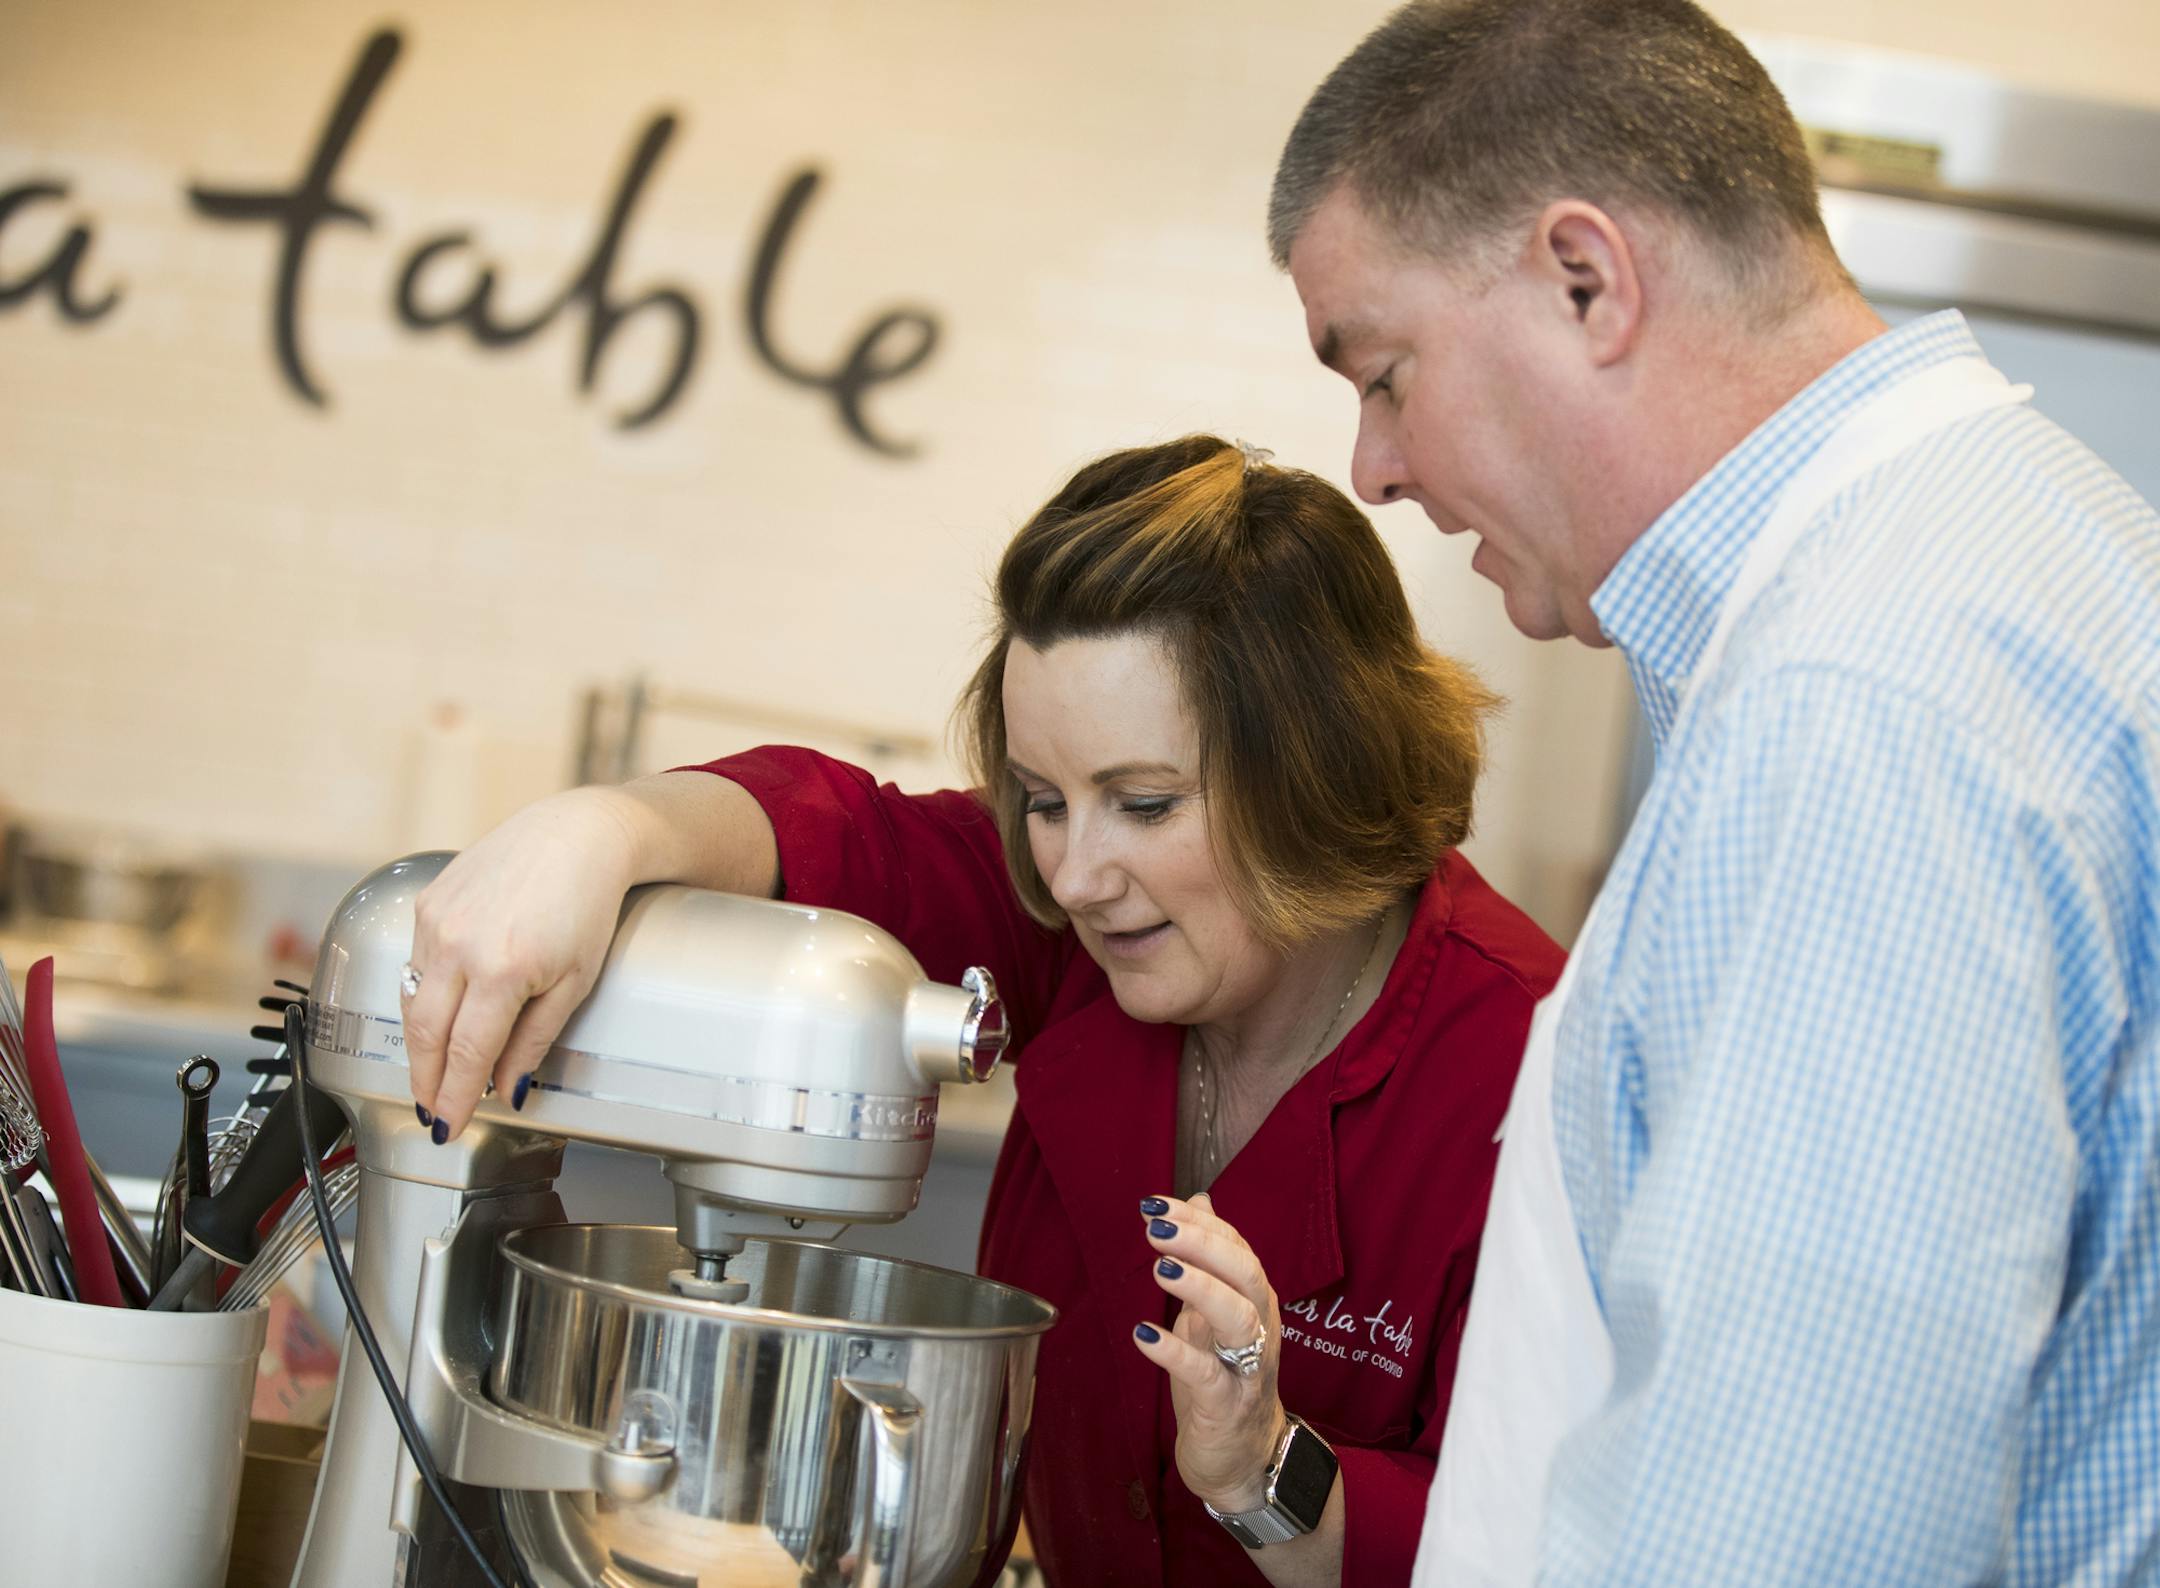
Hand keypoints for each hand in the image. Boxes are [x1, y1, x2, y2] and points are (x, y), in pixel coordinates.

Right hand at [401, 788, 642, 1138]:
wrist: (576, 836)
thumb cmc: (586, 904)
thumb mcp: (574, 982)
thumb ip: (535, 1040)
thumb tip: (506, 1089)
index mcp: (503, 969)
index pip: (465, 1052)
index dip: (452, 1096)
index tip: (446, 1124)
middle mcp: (460, 944)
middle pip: (425, 1033)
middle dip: (424, 1080)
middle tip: (429, 1110)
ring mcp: (436, 920)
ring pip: (411, 1000)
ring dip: (418, 1042)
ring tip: (429, 1073)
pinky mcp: (427, 901)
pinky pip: (413, 962)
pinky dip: (422, 995)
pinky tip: (436, 1014)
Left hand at [1133, 1191, 1289, 1512]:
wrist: (1244, 1460)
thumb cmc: (1226, 1380)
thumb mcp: (1213, 1314)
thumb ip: (1209, 1261)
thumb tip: (1200, 1200)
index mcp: (1255, 1300)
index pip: (1235, 1247)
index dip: (1198, 1223)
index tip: (1156, 1204)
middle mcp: (1260, 1327)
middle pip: (1244, 1272)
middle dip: (1202, 1243)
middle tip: (1155, 1228)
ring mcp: (1248, 1367)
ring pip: (1237, 1317)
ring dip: (1199, 1287)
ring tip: (1159, 1267)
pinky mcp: (1227, 1405)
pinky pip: (1207, 1374)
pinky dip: (1175, 1352)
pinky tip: (1142, 1335)